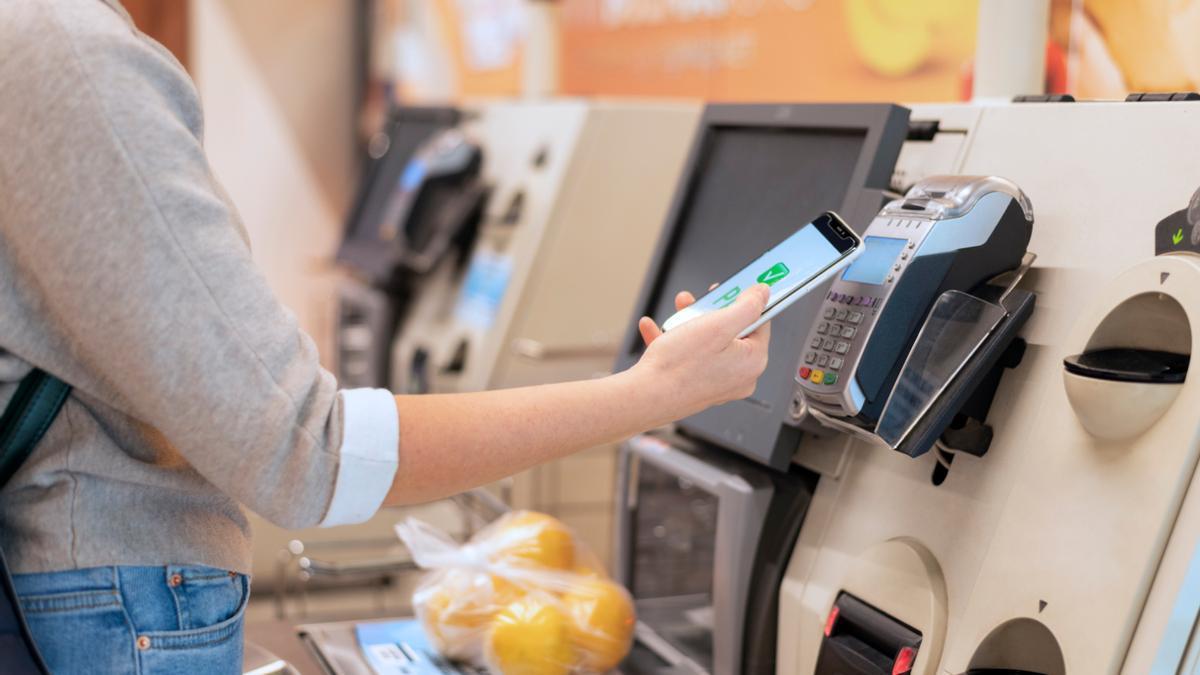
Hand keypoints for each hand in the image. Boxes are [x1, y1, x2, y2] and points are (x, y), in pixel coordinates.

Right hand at [631, 283, 771, 421]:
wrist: (645, 398)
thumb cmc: (679, 365)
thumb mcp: (719, 324)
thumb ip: (747, 306)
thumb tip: (763, 293)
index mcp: (753, 361)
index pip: (760, 322)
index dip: (743, 301)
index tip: (730, 289)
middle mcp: (740, 376)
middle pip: (732, 332)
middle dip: (710, 312)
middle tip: (696, 300)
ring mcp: (719, 384)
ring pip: (708, 343)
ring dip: (689, 324)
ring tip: (674, 315)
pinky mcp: (698, 388)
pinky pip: (690, 358)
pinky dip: (674, 342)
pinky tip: (655, 329)